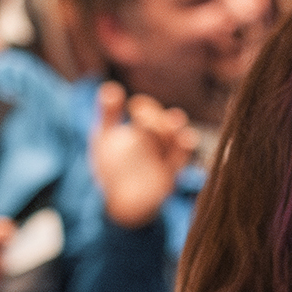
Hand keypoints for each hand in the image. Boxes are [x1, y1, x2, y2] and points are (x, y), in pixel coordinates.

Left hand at [89, 82, 195, 229]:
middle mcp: (157, 141)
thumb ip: (108, 114)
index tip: (133, 107)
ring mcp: (164, 158)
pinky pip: (180, 160)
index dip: (144, 107)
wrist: (116, 203)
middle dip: (155, 117)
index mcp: (142, 129)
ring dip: (174, 128)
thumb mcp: (105, 137)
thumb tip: (109, 88)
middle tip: (139, 115)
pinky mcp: (169, 176)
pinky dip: (184, 148)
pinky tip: (186, 138)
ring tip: (174, 119)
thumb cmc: (113, 168)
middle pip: (163, 124)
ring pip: (176, 139)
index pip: (148, 113)